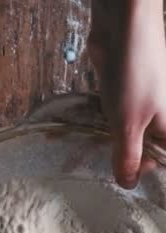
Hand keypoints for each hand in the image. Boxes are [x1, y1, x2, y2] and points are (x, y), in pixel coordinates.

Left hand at [89, 0, 165, 188]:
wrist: (122, 31)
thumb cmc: (134, 75)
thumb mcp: (128, 122)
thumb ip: (128, 155)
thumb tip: (128, 184)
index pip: (164, 163)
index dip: (149, 177)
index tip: (129, 190)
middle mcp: (162, 120)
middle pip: (148, 153)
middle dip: (127, 164)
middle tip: (100, 177)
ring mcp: (143, 108)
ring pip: (129, 138)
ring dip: (111, 148)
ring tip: (86, 164)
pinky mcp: (124, 98)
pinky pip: (116, 122)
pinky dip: (103, 131)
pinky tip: (85, 141)